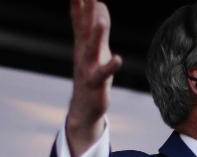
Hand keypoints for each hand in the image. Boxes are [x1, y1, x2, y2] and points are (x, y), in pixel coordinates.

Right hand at [66, 0, 122, 156]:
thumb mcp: (90, 46)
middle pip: (85, 27)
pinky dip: (110, 66)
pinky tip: (117, 59)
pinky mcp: (96, 83)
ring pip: (92, 48)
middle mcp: (82, 52)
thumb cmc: (90, 72)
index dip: (80, 2)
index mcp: (81, 42)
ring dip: (97, 34)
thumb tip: (98, 2)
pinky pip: (103, 74)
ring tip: (102, 20)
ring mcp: (88, 67)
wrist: (82, 106)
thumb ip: (92, 25)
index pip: (79, 17)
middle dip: (87, 10)